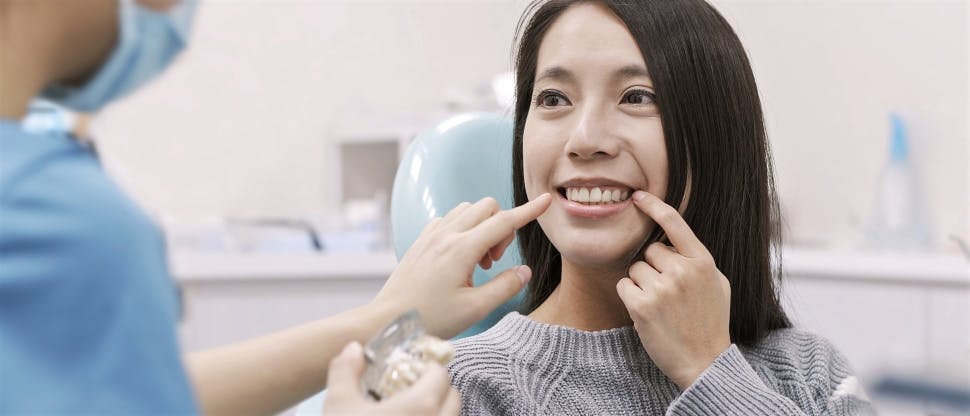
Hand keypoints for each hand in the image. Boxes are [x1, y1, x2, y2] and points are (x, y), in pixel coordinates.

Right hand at [323, 342, 459, 415]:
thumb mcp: (339, 403)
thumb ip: (346, 370)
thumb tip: (353, 348)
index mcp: (422, 405)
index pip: (440, 375)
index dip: (425, 368)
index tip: (408, 370)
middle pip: (452, 397)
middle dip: (436, 388)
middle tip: (409, 388)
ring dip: (436, 408)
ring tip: (406, 408)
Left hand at [372, 193, 551, 338]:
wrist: (387, 322)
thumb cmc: (430, 319)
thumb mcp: (475, 309)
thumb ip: (505, 286)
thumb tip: (524, 271)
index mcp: (461, 249)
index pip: (504, 221)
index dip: (529, 211)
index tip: (546, 201)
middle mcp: (445, 235)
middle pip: (487, 208)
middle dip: (501, 228)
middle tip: (494, 262)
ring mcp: (430, 236)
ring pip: (467, 210)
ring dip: (482, 227)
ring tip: (477, 262)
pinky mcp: (421, 241)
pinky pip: (449, 220)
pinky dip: (463, 230)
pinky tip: (459, 259)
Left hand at [616, 190, 730, 389]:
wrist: (705, 362)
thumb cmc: (711, 323)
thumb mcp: (717, 285)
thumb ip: (698, 260)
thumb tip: (676, 241)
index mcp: (703, 262)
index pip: (674, 223)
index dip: (654, 206)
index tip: (638, 196)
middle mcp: (683, 270)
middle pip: (650, 251)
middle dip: (653, 268)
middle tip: (667, 293)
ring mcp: (662, 288)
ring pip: (634, 269)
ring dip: (641, 284)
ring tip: (660, 306)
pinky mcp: (642, 305)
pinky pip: (624, 286)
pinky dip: (630, 297)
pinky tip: (647, 313)